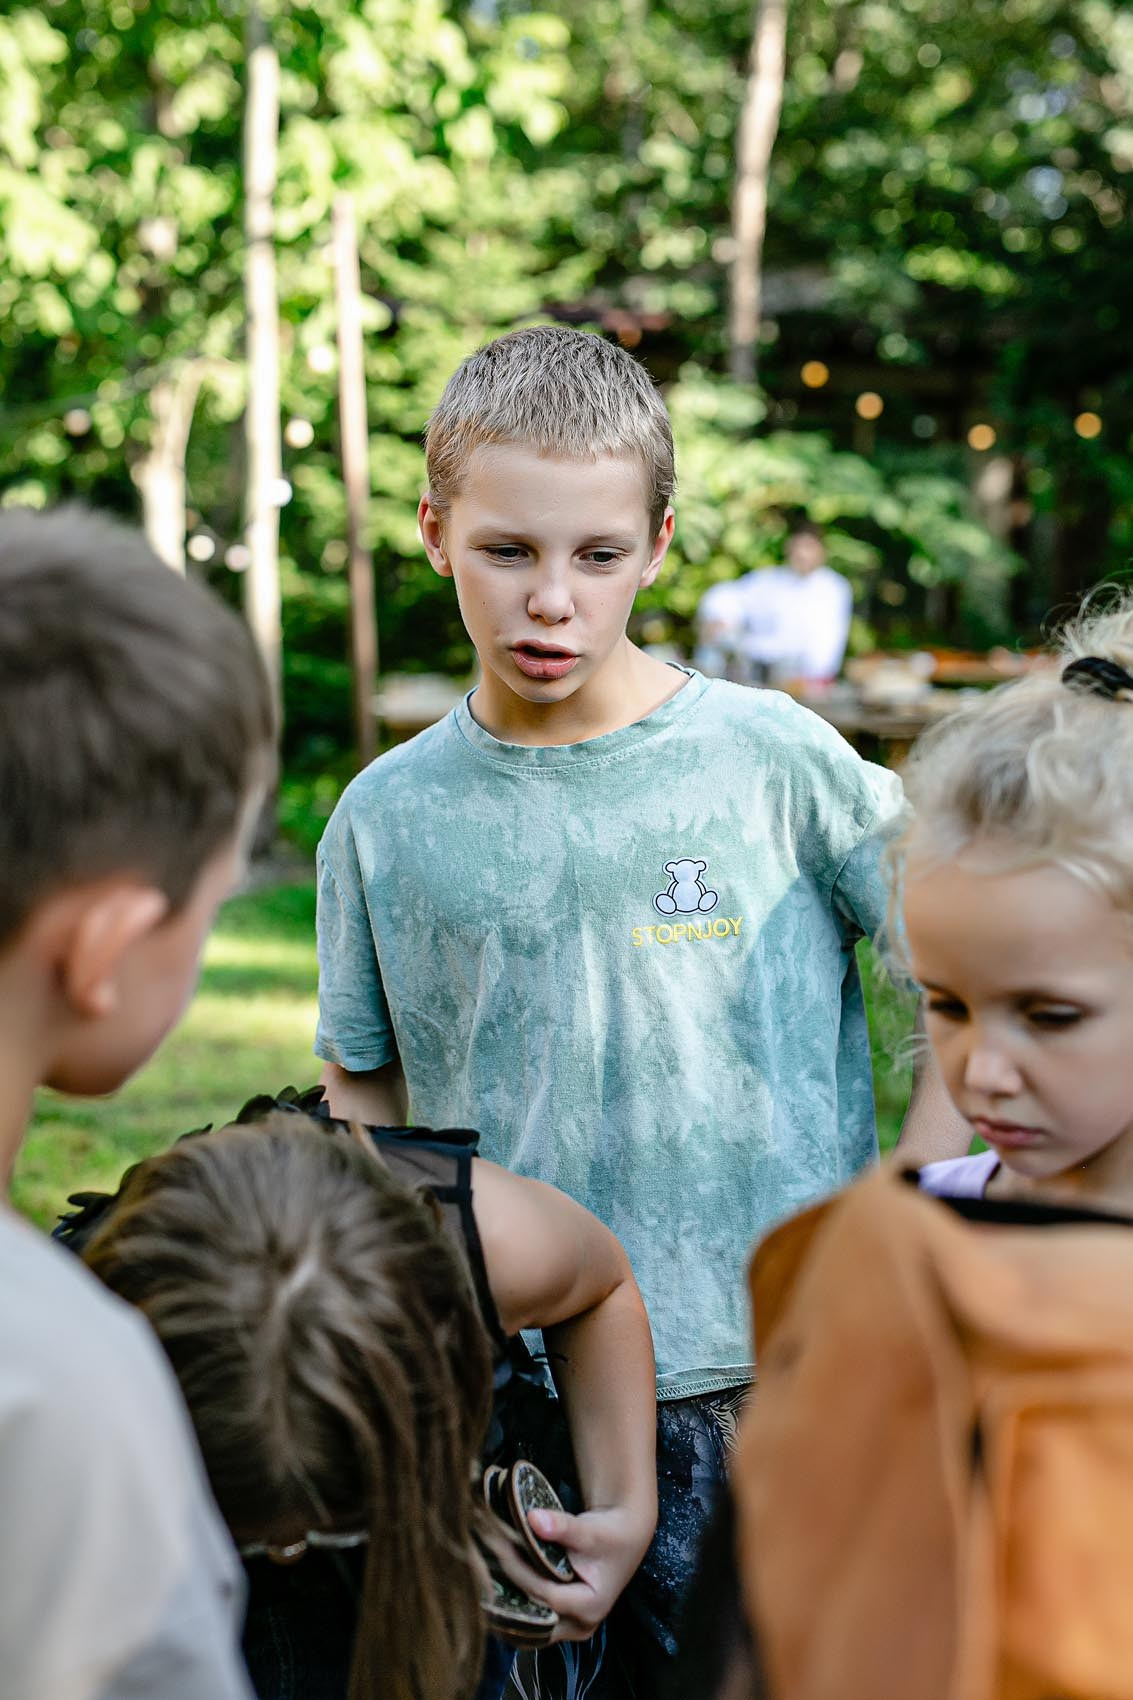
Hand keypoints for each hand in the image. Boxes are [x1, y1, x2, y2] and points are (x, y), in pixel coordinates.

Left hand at [496, 1504, 654, 1642]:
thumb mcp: (589, 1529)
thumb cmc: (608, 1534)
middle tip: (480, 1570)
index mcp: (591, 1606)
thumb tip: (532, 1518)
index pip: (546, 1594)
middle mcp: (580, 1626)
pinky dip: (514, 1608)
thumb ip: (562, 1526)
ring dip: (506, 1605)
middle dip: (507, 1594)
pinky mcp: (561, 1624)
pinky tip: (493, 1590)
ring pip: (530, 1626)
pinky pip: (532, 1623)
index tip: (499, 1549)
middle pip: (535, 1617)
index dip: (520, 1573)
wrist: (622, 1540)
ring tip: (481, 1581)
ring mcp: (570, 1629)